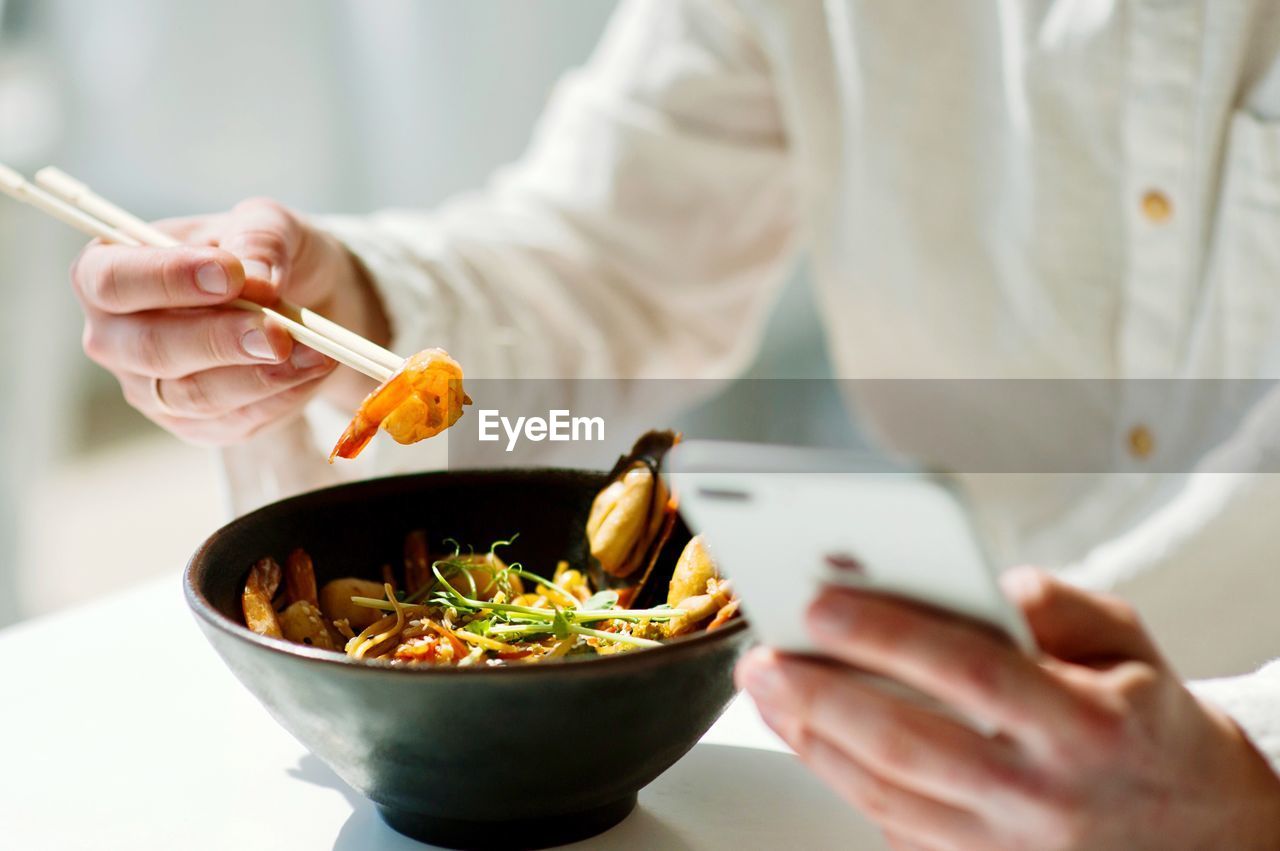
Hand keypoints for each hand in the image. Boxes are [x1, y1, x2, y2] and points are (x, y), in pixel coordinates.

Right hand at [71, 198, 387, 444]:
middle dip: (220, 341)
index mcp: (109, 271)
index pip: (113, 281)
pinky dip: (280, 397)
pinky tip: (312, 370)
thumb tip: (256, 278)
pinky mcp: (195, 424)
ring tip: (316, 351)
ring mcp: (151, 388)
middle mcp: (116, 336)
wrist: (305, 300)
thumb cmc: (265, 254)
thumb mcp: (269, 224)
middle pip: (151, 348)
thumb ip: (258, 238)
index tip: (231, 275)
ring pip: (196, 395)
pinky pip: (233, 422)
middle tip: (278, 332)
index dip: (168, 279)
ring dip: (262, 376)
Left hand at [736, 568, 1279, 849]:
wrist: (1201, 833)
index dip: (889, 634)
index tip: (822, 601)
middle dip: (821, 695)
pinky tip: (809, 735)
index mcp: (1084, 724)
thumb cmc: (1147, 724)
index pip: (971, 672)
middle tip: (765, 653)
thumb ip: (1058, 602)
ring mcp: (1009, 845)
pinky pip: (894, 826)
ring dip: (812, 739)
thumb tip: (982, 582)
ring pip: (885, 795)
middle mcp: (1042, 795)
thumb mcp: (1129, 643)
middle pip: (908, 744)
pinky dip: (841, 779)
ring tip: (767, 687)